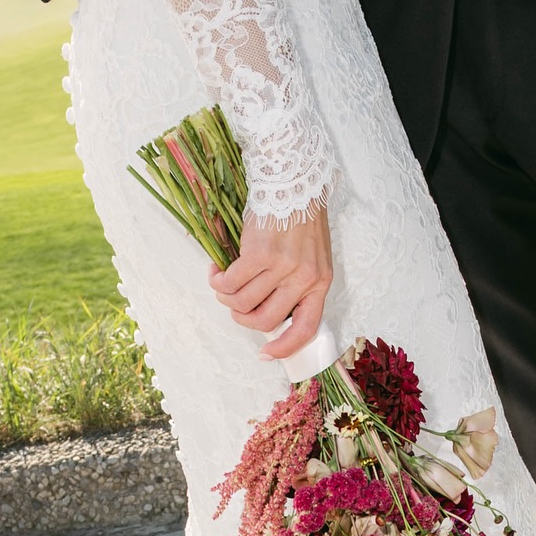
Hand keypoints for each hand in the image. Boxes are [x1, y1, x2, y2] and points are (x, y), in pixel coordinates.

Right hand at [210, 200, 333, 361]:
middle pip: (265, 320)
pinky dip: (218, 280)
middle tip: (232, 302)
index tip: (266, 353)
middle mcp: (304, 279)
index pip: (306, 328)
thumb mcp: (310, 255)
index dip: (285, 347)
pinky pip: (231, 282)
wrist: (292, 181)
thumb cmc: (299, 216)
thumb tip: (265, 308)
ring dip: (225, 297)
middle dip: (241, 317)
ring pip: (243, 303)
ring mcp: (283, 268)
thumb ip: (295, 282)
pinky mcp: (259, 255)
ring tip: (221, 282)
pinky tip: (216, 270)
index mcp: (320, 282)